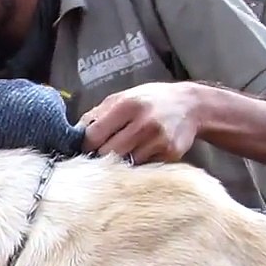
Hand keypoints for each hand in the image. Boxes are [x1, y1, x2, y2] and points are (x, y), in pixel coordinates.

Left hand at [80, 82, 198, 162]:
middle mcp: (143, 123)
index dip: (86, 145)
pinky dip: (137, 166)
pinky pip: (144, 168)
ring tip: (121, 155)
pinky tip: (139, 155)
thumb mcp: (123, 97)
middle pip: (107, 153)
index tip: (86, 147)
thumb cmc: (151, 100)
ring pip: (125, 165)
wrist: (191, 105)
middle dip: (100, 156)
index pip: (94, 135)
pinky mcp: (170, 154)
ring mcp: (158, 140)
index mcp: (127, 105)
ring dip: (119, 164)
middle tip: (101, 155)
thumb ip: (98, 114)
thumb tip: (74, 132)